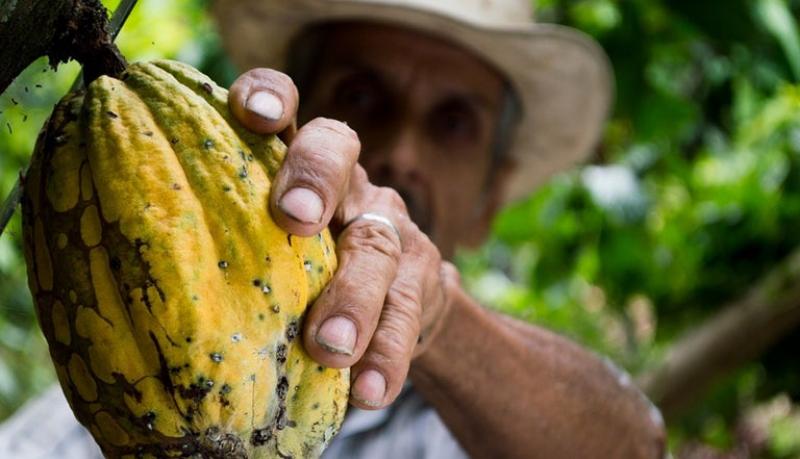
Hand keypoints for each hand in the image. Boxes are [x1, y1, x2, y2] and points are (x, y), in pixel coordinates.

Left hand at [229, 69, 458, 408]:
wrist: (395, 305)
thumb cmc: (302, 272)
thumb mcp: (266, 245)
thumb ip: (227, 238)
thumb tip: (131, 266)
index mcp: (298, 164)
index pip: (288, 107)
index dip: (271, 96)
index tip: (251, 113)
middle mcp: (348, 183)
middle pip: (338, 152)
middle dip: (315, 178)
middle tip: (294, 218)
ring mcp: (390, 228)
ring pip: (377, 246)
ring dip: (354, 296)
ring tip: (329, 347)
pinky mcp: (422, 279)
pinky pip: (409, 313)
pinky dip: (387, 353)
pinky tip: (368, 390)